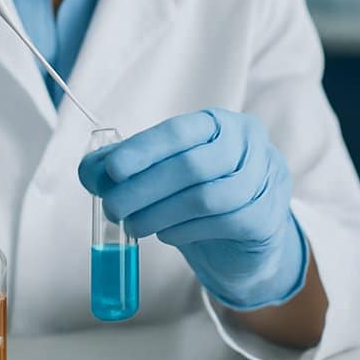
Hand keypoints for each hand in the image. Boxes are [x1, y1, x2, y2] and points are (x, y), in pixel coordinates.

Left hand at [78, 109, 307, 310]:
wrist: (246, 236)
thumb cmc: (200, 193)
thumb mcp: (164, 172)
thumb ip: (127, 165)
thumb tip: (92, 171)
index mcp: (220, 123)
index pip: (180, 130)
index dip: (144, 149)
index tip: (112, 170)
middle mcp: (249, 144)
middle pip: (192, 165)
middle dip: (144, 188)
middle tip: (113, 208)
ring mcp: (265, 179)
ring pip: (206, 197)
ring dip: (160, 213)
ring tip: (135, 225)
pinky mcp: (267, 216)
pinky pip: (222, 224)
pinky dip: (185, 231)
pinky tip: (166, 234)